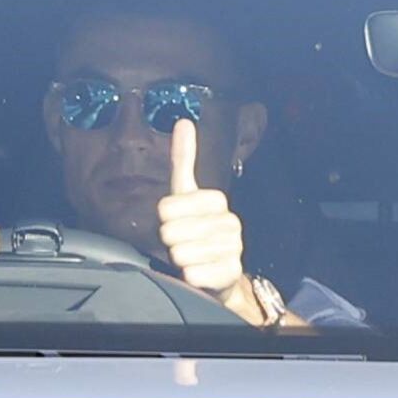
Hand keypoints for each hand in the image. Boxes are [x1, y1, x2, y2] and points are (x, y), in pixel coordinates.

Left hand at [157, 119, 245, 304]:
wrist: (218, 273)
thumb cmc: (196, 230)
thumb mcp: (186, 193)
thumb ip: (184, 159)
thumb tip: (184, 122)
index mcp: (217, 200)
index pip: (166, 206)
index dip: (164, 218)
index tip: (175, 220)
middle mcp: (230, 222)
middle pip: (171, 231)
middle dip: (170, 240)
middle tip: (183, 242)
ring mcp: (233, 248)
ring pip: (180, 253)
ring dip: (179, 258)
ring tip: (192, 256)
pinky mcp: (230, 273)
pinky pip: (192, 273)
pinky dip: (188, 275)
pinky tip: (198, 272)